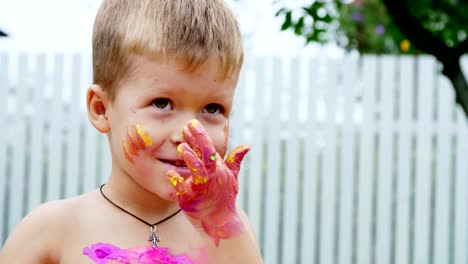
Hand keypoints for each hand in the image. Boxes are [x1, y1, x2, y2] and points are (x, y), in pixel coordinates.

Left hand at [166, 120, 249, 245]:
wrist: (220, 223)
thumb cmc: (224, 198)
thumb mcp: (232, 178)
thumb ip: (235, 160)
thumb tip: (246, 146)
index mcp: (218, 170)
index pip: (210, 149)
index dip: (201, 136)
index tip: (192, 123)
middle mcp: (211, 177)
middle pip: (205, 156)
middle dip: (197, 140)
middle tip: (188, 126)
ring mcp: (201, 189)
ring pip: (197, 171)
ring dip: (190, 159)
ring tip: (181, 147)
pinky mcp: (190, 201)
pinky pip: (183, 190)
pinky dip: (177, 181)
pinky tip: (169, 173)